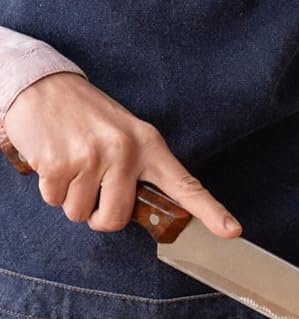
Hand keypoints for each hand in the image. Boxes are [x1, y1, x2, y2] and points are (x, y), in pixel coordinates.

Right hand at [2, 72, 239, 235]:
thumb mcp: (126, 134)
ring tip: (73, 164)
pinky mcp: (59, 164)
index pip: (184, 184)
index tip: (232, 230)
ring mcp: (92, 158)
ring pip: (79, 214)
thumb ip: (138, 169)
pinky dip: (51, 189)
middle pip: (115, 218)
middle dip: (99, 216)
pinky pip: (54, 201)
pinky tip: (55, 160)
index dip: (210, 211)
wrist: (45, 88)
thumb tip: (139, 210)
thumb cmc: (88, 117)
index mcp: (149, 145)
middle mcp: (126, 151)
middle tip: (93, 189)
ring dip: (71, 198)